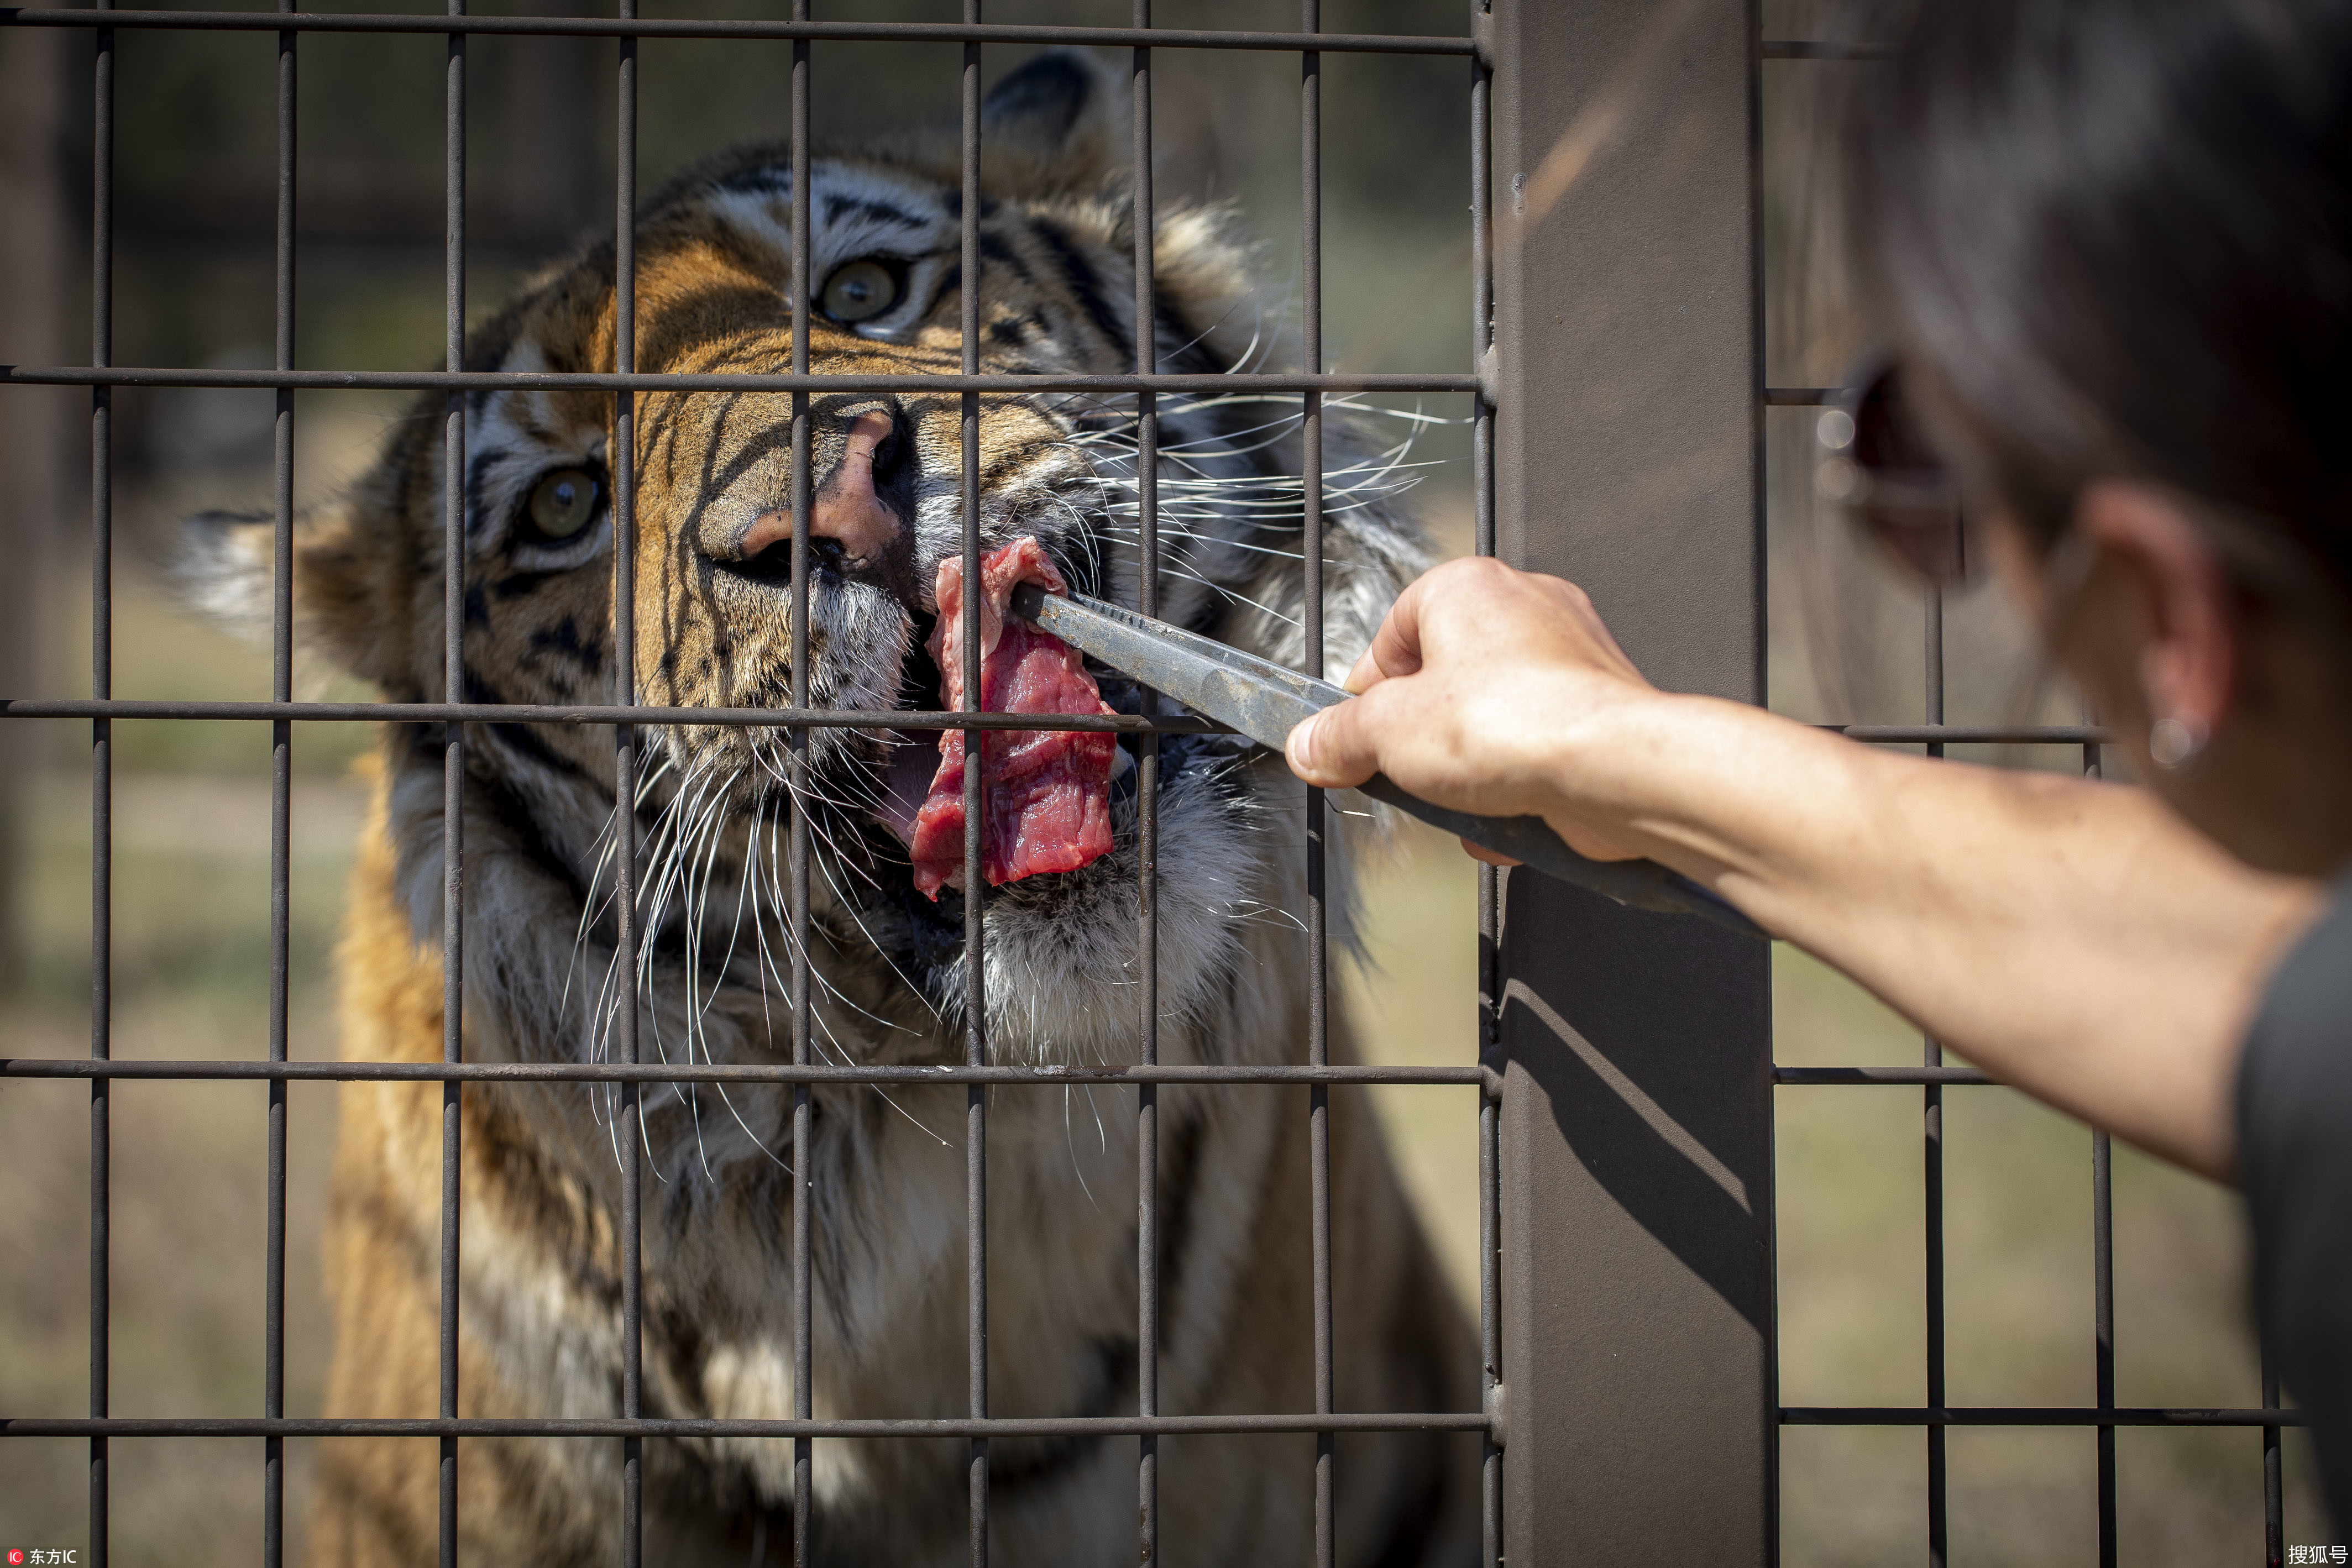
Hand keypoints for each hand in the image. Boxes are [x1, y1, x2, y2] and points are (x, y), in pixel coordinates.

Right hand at [1284, 557, 1658, 861]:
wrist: (1612, 767)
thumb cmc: (1514, 723)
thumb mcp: (1387, 734)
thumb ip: (1339, 737)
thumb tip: (1310, 745)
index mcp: (1466, 587)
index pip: (1390, 633)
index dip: (1365, 694)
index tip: (1350, 737)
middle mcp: (1524, 606)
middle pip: (1442, 680)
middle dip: (1421, 739)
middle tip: (1406, 773)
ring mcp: (1569, 655)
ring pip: (1490, 720)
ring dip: (1468, 770)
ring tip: (1463, 800)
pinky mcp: (1598, 707)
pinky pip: (1536, 746)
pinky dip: (1516, 784)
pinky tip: (1506, 817)